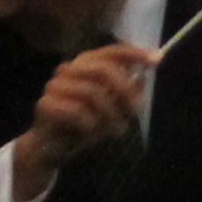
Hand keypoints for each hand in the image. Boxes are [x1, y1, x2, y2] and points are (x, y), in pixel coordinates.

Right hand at [14, 43, 153, 183]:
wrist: (53, 150)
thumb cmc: (84, 125)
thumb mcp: (113, 109)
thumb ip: (126, 92)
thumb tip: (144, 76)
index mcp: (86, 64)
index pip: (111, 51)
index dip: (134, 53)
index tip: (157, 60)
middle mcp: (69, 69)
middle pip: (102, 68)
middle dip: (124, 90)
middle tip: (136, 111)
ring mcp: (54, 85)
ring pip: (90, 92)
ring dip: (108, 114)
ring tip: (114, 131)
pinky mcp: (45, 104)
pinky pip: (75, 110)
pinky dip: (89, 124)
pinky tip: (89, 132)